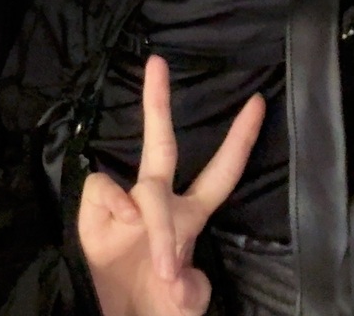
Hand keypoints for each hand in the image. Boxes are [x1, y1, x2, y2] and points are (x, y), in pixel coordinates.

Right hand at [79, 56, 264, 315]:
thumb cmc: (157, 306)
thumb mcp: (185, 306)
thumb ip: (192, 294)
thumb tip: (181, 275)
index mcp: (190, 215)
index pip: (221, 171)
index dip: (240, 138)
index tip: (257, 102)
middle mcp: (159, 202)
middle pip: (162, 145)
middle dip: (158, 103)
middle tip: (156, 62)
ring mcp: (125, 204)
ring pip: (144, 190)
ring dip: (160, 230)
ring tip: (164, 273)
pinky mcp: (96, 210)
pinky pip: (106, 194)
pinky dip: (117, 211)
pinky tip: (124, 234)